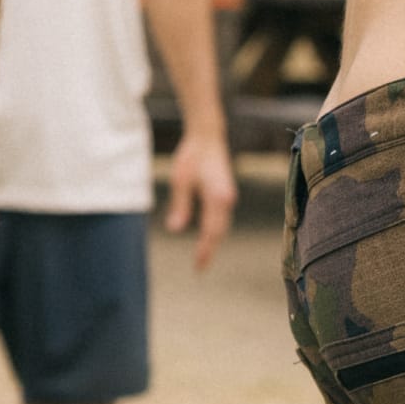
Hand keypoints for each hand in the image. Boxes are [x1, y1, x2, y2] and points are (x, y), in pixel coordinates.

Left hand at [166, 131, 236, 269]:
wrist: (208, 136)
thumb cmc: (192, 156)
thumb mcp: (181, 181)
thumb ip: (180, 206)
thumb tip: (175, 229)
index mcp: (217, 198)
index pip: (211, 231)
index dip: (205, 250)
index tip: (198, 266)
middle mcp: (227, 200)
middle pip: (219, 231)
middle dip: (210, 249)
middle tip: (200, 267)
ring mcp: (228, 197)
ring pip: (222, 225)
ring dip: (214, 241)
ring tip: (203, 256)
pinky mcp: (226, 194)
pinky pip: (222, 217)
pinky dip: (216, 229)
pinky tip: (208, 236)